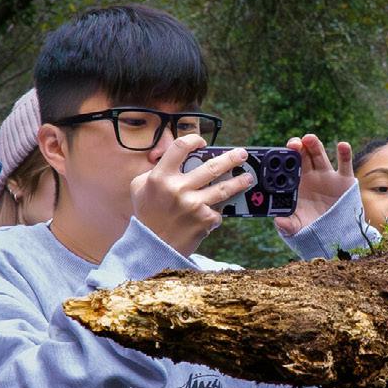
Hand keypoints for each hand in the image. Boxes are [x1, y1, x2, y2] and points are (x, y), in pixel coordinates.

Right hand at [131, 136, 251, 254]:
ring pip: (224, 188)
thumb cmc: (147, 215)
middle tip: (242, 154)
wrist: (151, 247)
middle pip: (211, 166)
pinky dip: (218, 209)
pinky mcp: (204, 221)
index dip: (193, 140)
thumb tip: (177, 158)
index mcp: (160, 177)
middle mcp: (178, 189)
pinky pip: (218, 210)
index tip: (202, 142)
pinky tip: (219, 209)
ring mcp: (193, 205)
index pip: (180, 147)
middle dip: (231, 158)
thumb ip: (156, 170)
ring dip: (240, 182)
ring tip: (248, 177)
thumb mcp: (140, 188)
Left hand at [273, 134, 353, 234]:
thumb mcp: (297, 228)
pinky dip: (344, 153)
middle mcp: (310, 175)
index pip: (287, 166)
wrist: (334, 235)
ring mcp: (327, 175)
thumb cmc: (311, 228)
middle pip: (302, 155)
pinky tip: (342, 145)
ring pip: (319, 155)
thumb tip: (279, 221)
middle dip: (297, 146)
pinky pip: (344, 164)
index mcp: (296, 183)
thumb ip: (287, 225)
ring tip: (308, 138)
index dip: (283, 158)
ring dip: (314, 144)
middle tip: (293, 143)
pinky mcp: (344, 180)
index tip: (279, 154)